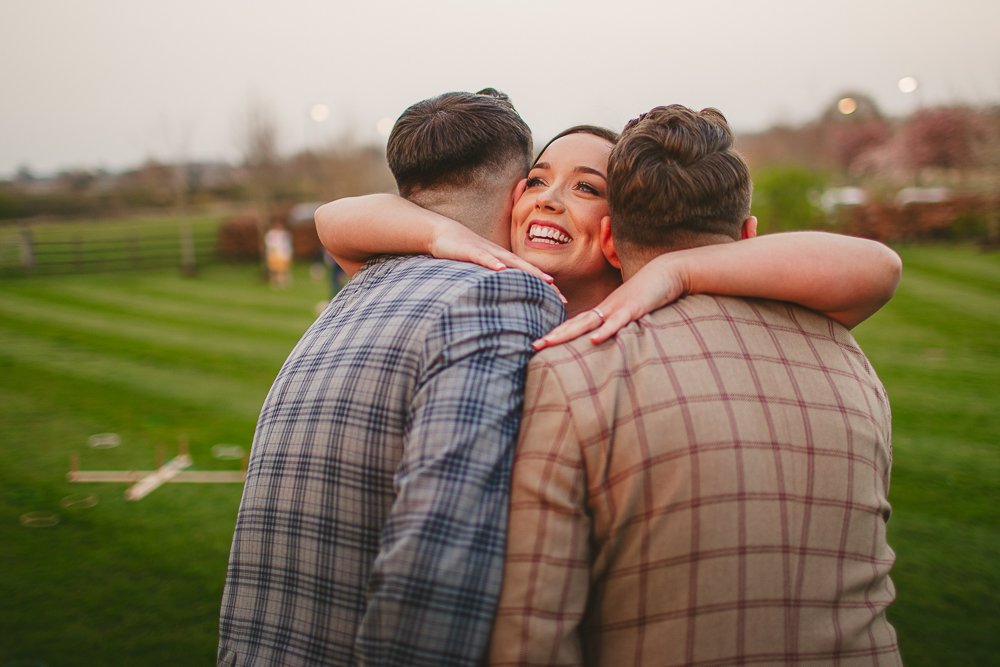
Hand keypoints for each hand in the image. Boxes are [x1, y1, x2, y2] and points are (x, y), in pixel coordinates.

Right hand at [428, 222, 566, 304]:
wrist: (443, 234)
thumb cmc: (464, 254)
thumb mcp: (481, 271)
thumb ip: (493, 282)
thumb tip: (504, 300)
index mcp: (504, 261)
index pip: (529, 275)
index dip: (546, 287)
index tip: (562, 301)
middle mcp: (501, 256)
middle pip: (528, 269)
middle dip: (546, 283)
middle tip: (563, 298)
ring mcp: (488, 252)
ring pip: (512, 262)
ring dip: (529, 272)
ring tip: (546, 282)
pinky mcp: (471, 251)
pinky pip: (484, 257)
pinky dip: (493, 263)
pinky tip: (502, 270)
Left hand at [532, 253, 687, 349]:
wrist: (667, 272)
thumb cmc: (650, 292)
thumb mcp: (632, 311)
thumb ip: (620, 323)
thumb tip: (610, 338)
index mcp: (605, 310)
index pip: (576, 324)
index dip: (558, 334)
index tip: (540, 343)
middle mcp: (606, 308)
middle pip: (575, 324)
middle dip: (554, 336)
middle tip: (533, 346)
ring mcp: (618, 307)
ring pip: (589, 322)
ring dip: (568, 333)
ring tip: (549, 343)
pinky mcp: (634, 308)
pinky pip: (617, 322)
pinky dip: (605, 331)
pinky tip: (593, 340)